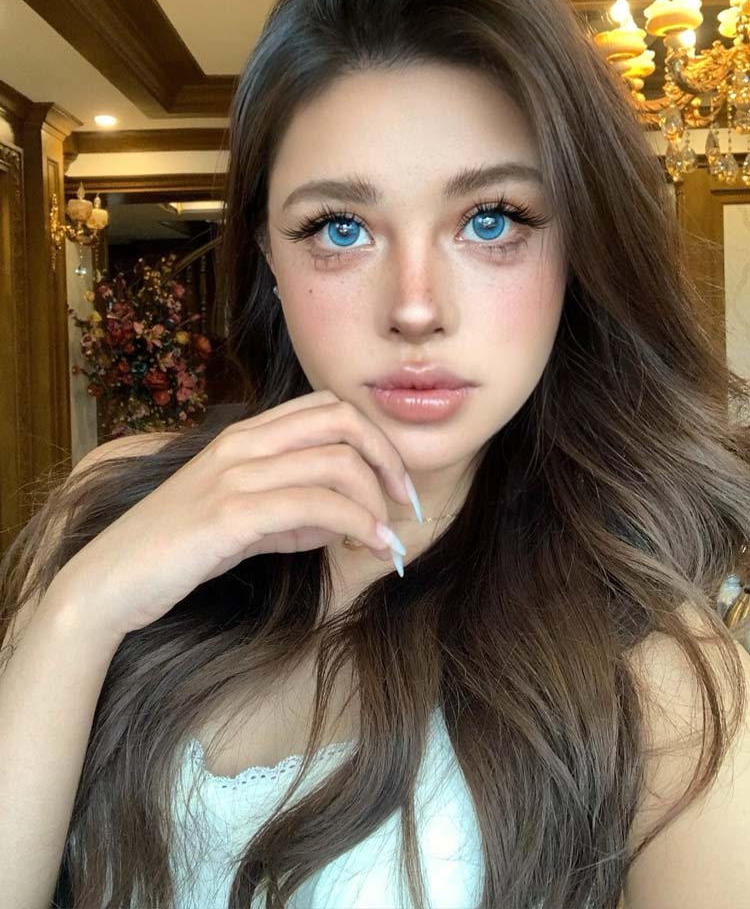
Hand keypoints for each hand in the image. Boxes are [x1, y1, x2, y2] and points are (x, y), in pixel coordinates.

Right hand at [57, 389, 414, 637]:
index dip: (375, 439)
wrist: (112, 581)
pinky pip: (315, 504)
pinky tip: (371, 547)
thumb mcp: (246, 523)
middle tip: (406, 504)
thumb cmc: (179, 550)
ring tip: (388, 540)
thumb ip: (295, 514)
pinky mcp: (230, 513)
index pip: (328, 407)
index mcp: (246, 436)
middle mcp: (243, 443)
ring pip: (336, 462)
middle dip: (389, 459)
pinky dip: (357, 524)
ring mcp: (235, 474)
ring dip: (376, 502)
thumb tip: (349, 521)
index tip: (395, 484)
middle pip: (343, 421)